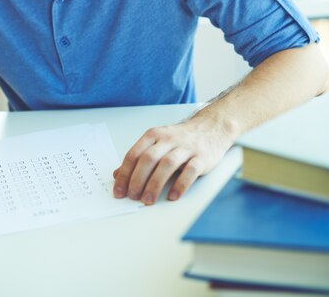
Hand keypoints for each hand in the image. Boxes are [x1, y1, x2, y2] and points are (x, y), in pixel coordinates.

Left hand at [113, 111, 233, 204]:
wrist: (211, 128)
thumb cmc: (180, 139)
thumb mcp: (157, 143)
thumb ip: (138, 157)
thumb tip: (117, 175)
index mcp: (154, 135)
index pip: (134, 154)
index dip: (124, 173)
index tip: (119, 190)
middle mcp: (168, 139)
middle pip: (149, 159)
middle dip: (137, 179)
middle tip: (132, 196)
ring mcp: (186, 148)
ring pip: (167, 164)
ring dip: (155, 184)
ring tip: (147, 200)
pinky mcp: (201, 157)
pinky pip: (190, 171)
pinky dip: (180, 185)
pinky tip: (173, 196)